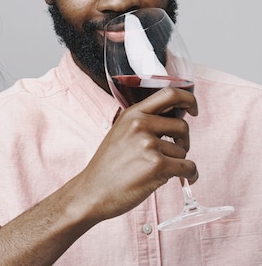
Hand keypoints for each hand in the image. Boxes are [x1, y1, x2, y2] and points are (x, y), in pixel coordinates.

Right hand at [75, 86, 197, 222]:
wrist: (93, 191)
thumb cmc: (107, 166)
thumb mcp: (119, 133)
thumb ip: (142, 123)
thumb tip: (172, 121)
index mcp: (131, 114)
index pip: (168, 94)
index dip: (188, 99)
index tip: (192, 108)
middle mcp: (140, 125)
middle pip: (182, 125)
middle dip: (183, 141)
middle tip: (173, 152)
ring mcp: (148, 144)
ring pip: (183, 150)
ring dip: (177, 162)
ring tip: (156, 170)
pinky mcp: (158, 166)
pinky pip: (189, 167)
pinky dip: (189, 175)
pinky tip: (183, 179)